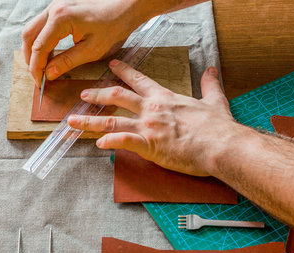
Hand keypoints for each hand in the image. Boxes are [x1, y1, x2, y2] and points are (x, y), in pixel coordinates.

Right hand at [22, 0, 149, 86]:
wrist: (124, 6)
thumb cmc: (112, 25)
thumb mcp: (91, 50)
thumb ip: (67, 62)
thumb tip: (49, 74)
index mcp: (60, 19)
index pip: (39, 47)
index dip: (36, 67)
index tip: (40, 82)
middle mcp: (54, 9)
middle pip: (29, 36)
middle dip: (30, 58)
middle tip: (38, 76)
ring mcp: (55, 6)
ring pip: (33, 29)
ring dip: (34, 49)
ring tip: (42, 67)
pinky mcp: (59, 7)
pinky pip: (42, 25)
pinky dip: (41, 40)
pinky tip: (49, 53)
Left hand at [67, 60, 241, 176]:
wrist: (221, 144)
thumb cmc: (218, 127)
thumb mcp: (215, 100)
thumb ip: (209, 84)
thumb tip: (211, 70)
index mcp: (165, 98)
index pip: (139, 80)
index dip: (123, 72)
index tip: (111, 66)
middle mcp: (152, 109)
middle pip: (118, 97)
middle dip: (97, 95)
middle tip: (83, 94)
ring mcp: (148, 127)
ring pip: (112, 121)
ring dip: (90, 121)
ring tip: (72, 121)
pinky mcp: (149, 146)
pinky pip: (123, 142)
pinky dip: (109, 142)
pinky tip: (98, 144)